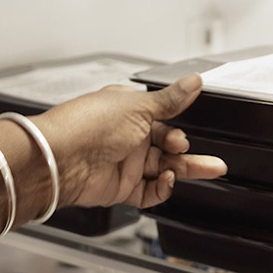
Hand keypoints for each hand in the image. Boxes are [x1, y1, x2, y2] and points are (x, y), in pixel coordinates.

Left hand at [33, 74, 226, 208]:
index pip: (163, 119)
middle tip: (211, 160)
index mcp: (128, 111)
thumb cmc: (88, 125)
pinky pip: (149, 191)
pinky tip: (168, 180)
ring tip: (209, 170)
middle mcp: (126, 136)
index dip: (178, 127)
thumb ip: (171, 99)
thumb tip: (193, 81)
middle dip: (189, 153)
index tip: (190, 131)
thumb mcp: (138, 106)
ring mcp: (124, 162)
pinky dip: (163, 188)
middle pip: (167, 147)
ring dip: (185, 170)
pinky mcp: (120, 187)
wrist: (61, 159)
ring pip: (163, 169)